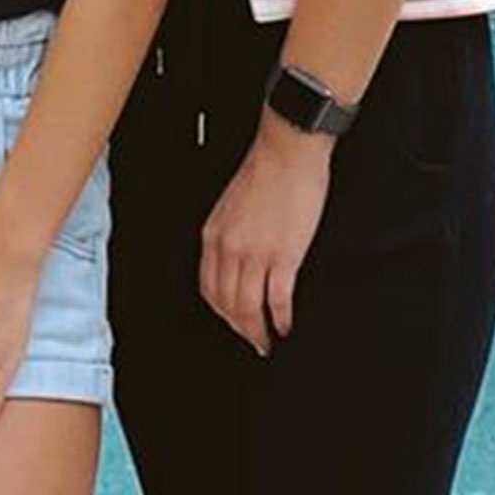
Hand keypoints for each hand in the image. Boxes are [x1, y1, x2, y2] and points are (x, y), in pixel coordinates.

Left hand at [201, 122, 332, 355]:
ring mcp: (255, 253)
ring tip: (269, 342)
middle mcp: (229, 247)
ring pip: (248, 306)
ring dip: (258, 330)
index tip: (232, 323)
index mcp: (213, 235)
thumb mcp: (231, 208)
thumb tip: (236, 262)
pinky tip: (286, 327)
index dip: (220, 312)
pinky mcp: (283, 255)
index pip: (208, 286)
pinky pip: (277, 299)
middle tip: (253, 342)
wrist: (286, 153)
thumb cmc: (264, 175)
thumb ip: (229, 236)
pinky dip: (280, 319)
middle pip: (227, 302)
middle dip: (239, 328)